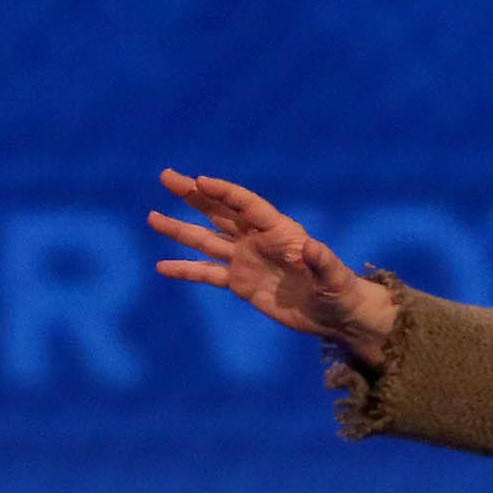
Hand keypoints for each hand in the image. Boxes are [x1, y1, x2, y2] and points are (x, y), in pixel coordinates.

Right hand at [149, 169, 398, 364]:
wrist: (333, 314)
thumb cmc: (339, 291)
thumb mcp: (334, 277)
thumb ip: (323, 262)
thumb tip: (312, 247)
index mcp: (279, 231)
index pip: (246, 205)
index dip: (223, 192)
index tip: (200, 181)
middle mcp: (257, 239)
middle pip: (219, 212)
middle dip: (193, 195)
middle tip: (167, 177)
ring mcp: (245, 260)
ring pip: (207, 240)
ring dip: (180, 229)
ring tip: (152, 217)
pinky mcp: (239, 283)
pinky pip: (208, 274)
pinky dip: (185, 270)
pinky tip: (162, 266)